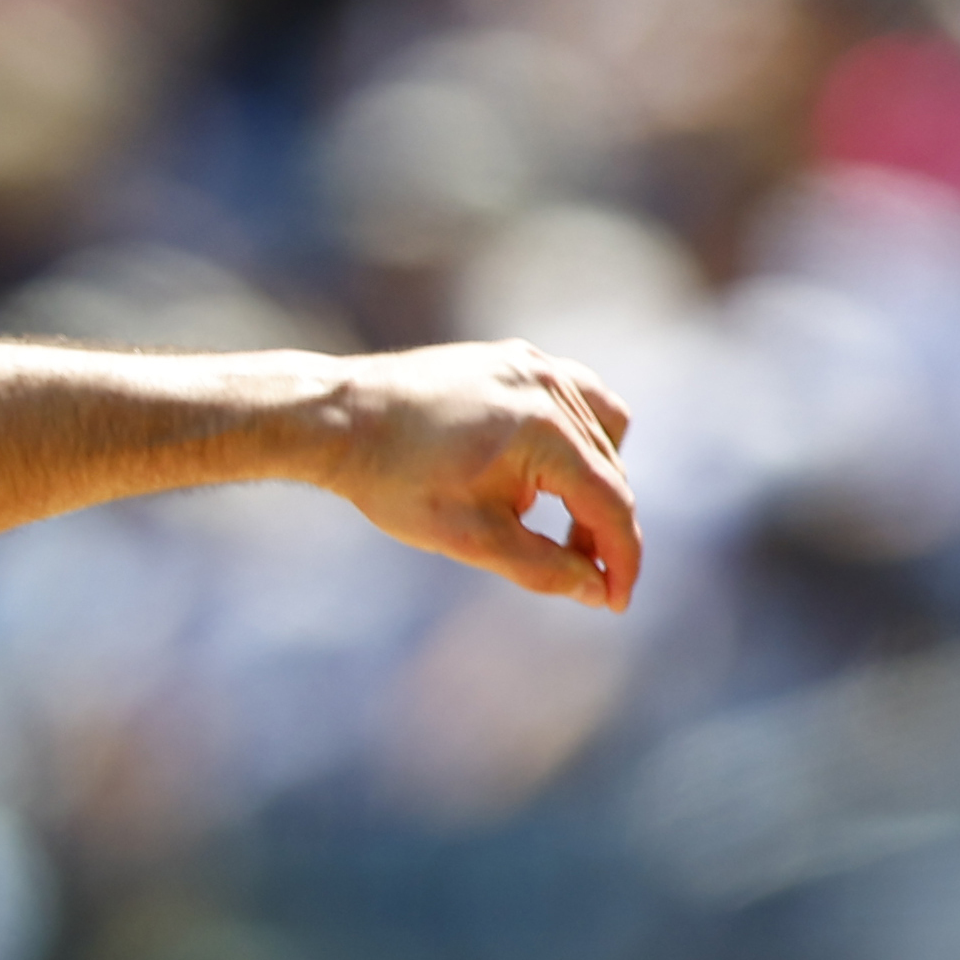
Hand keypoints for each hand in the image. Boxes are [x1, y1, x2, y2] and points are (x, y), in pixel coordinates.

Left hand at [319, 341, 641, 611]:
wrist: (339, 420)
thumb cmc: (395, 480)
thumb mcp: (471, 538)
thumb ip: (542, 568)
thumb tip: (595, 591)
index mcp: (546, 430)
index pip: (612, 503)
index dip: (621, 559)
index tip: (615, 603)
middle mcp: (550, 386)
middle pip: (610, 470)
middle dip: (601, 529)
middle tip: (579, 576)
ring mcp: (535, 364)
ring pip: (603, 431)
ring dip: (592, 483)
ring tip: (557, 524)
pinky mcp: (516, 357)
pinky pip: (575, 399)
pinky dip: (575, 439)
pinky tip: (542, 471)